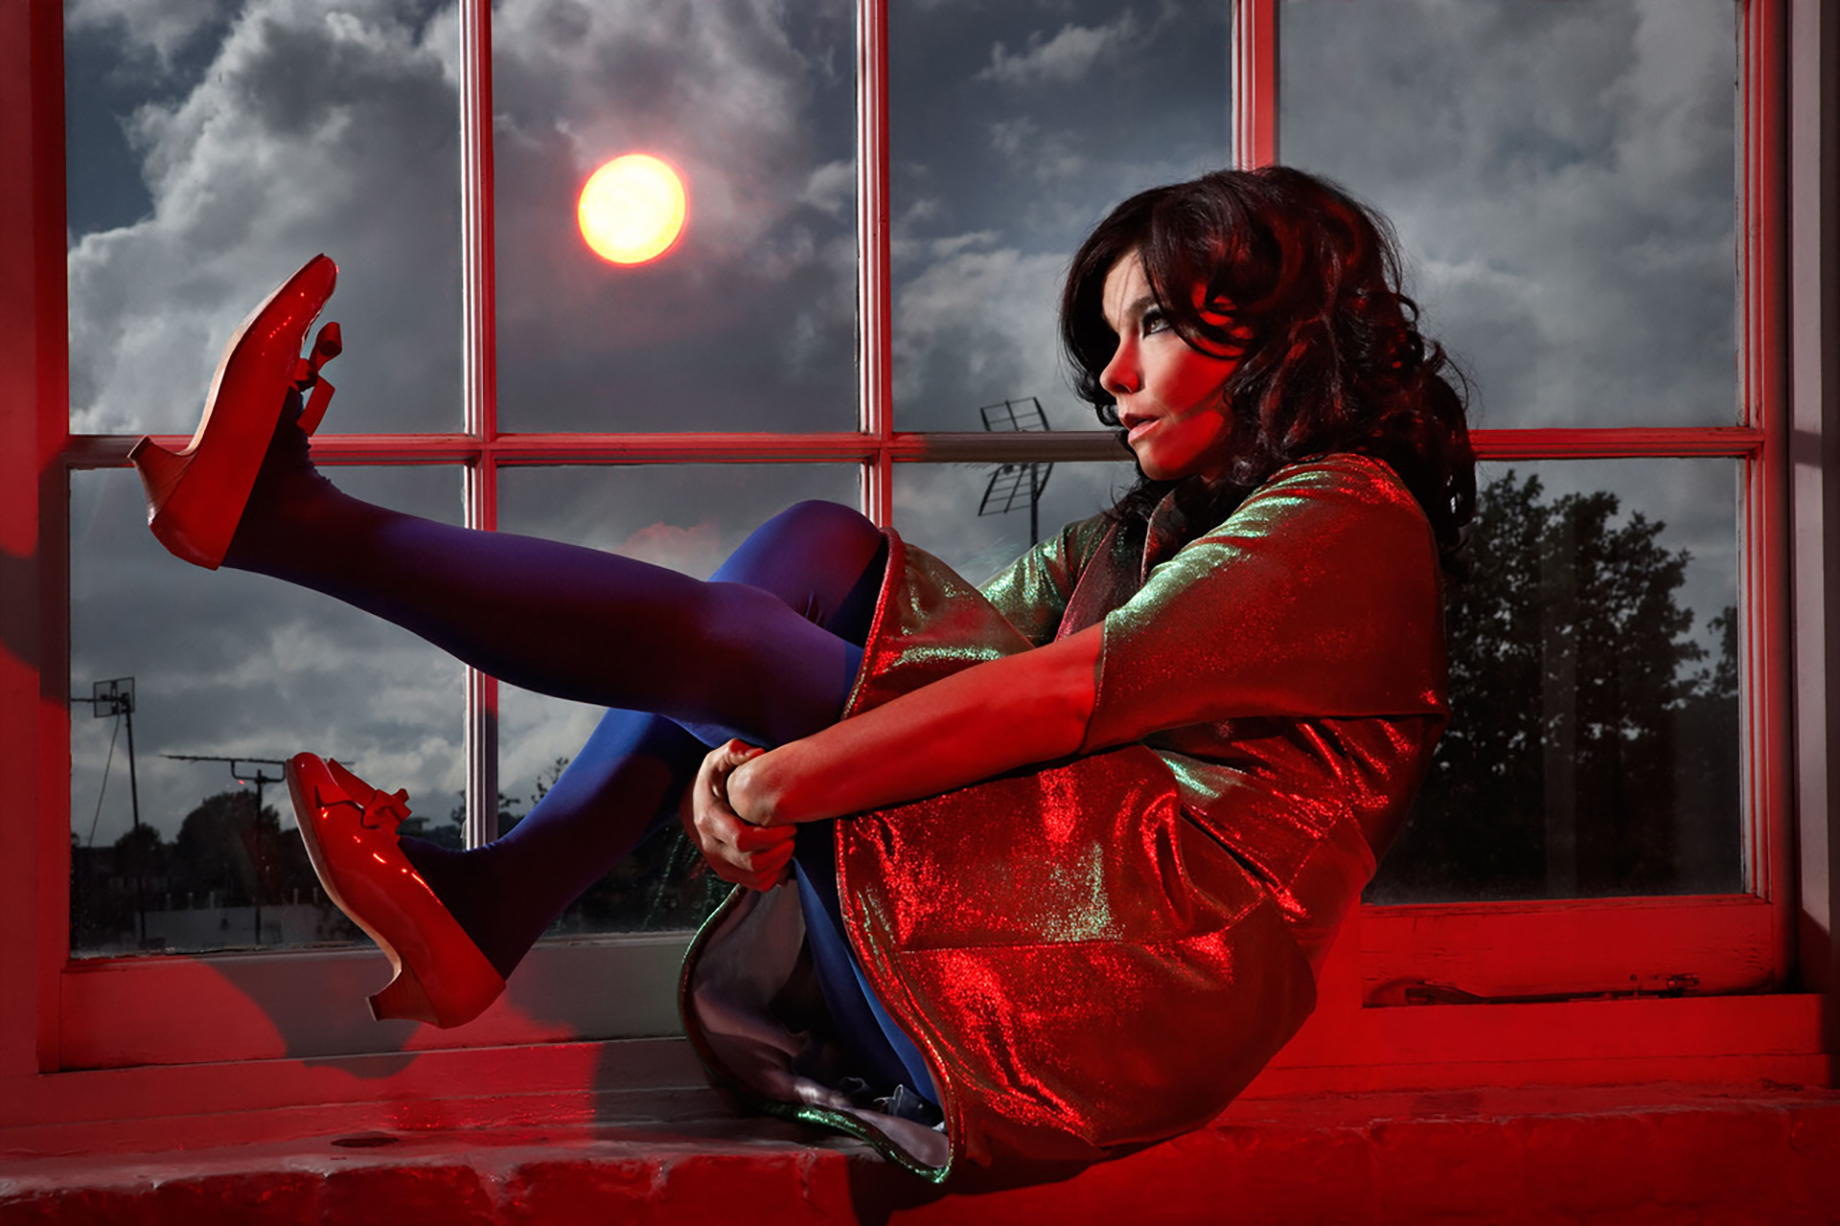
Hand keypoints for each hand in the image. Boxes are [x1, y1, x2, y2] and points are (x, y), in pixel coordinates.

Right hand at [679, 739, 795, 891]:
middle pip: (751, 863)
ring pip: (755, 878)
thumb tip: (756, 753)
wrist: (692, 804)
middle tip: (795, 835)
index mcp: (710, 820)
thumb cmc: (712, 780)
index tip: (790, 825)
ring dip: (779, 865)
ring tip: (790, 845)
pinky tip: (782, 857)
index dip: (771, 836)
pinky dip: (774, 876)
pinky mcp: (727, 873)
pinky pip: (756, 885)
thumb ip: (734, 751)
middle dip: (780, 852)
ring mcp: (719, 863)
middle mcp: (711, 847)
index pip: (742, 839)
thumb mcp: (717, 760)